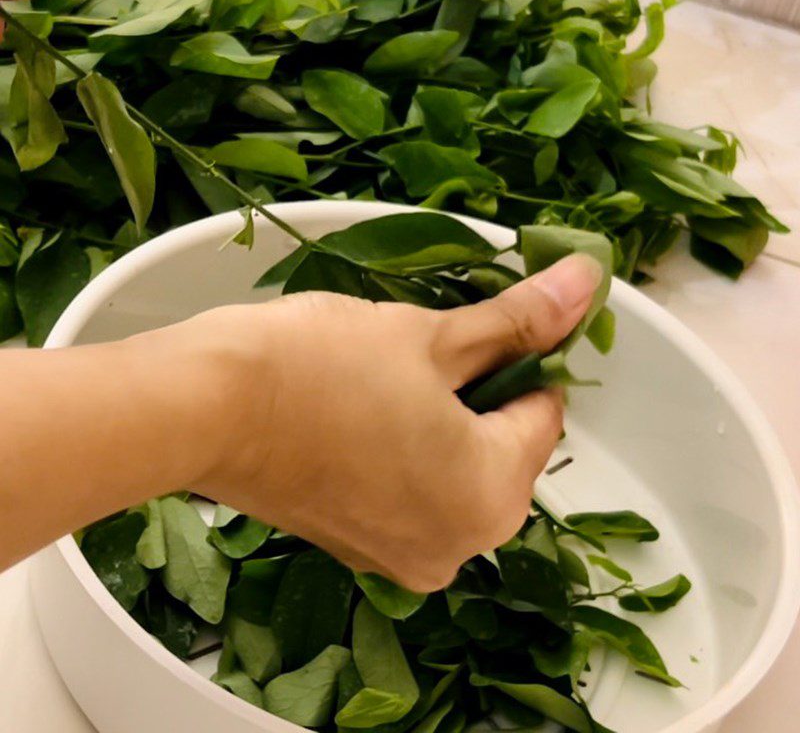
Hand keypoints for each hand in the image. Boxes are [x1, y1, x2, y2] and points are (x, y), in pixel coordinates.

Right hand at [175, 254, 601, 591]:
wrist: (203, 406)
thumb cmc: (325, 365)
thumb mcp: (434, 335)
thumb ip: (520, 319)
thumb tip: (590, 281)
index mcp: (492, 500)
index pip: (544, 413)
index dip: (522, 358)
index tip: (483, 325)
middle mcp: (459, 549)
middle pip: (501, 450)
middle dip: (478, 395)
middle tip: (425, 348)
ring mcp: (402, 559)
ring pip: (454, 472)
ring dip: (441, 422)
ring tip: (387, 376)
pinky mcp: (356, 551)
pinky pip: (410, 496)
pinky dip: (403, 454)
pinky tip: (361, 412)